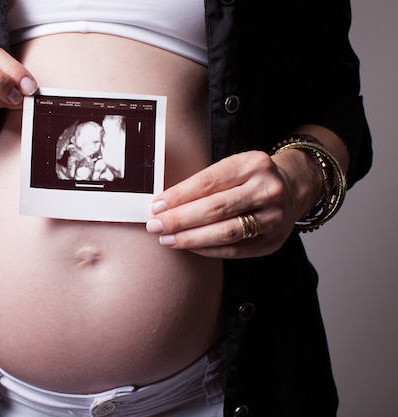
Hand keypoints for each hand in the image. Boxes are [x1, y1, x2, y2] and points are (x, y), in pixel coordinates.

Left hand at [145, 150, 321, 257]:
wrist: (294, 188)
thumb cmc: (251, 177)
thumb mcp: (233, 167)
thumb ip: (205, 182)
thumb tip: (164, 203)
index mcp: (254, 164)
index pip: (209, 182)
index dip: (180, 196)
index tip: (156, 205)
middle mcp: (268, 190)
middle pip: (216, 209)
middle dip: (180, 219)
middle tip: (155, 225)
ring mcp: (274, 218)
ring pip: (225, 233)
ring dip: (190, 238)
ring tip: (167, 239)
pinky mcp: (272, 242)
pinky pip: (233, 250)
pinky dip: (207, 249)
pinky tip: (188, 246)